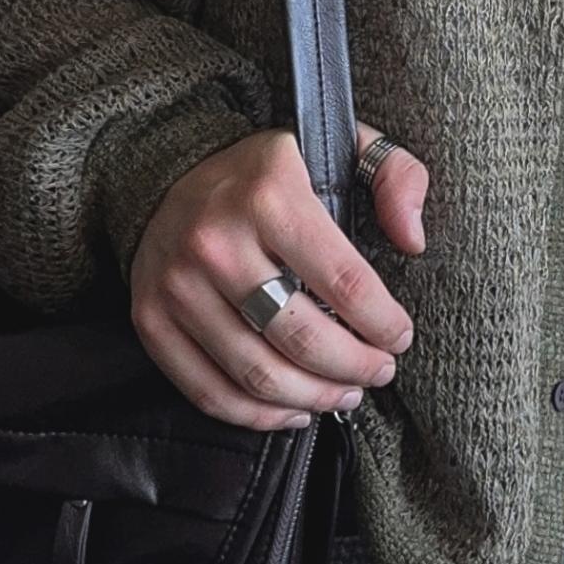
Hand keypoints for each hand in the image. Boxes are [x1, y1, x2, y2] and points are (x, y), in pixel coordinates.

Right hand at [128, 120, 429, 430]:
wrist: (164, 172)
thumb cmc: (267, 174)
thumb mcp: (340, 147)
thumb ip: (396, 177)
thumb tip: (413, 239)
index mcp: (269, 195)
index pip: (344, 282)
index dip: (384, 323)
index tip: (400, 336)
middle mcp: (216, 241)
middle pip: (302, 338)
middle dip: (355, 367)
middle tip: (378, 371)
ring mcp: (178, 285)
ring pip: (259, 374)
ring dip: (315, 397)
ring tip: (345, 392)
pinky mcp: (151, 320)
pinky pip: (210, 391)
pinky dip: (259, 416)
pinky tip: (296, 410)